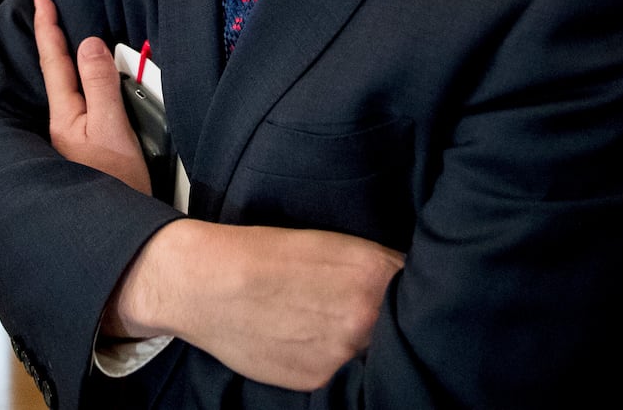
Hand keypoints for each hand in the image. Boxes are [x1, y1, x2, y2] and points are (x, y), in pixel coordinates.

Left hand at [33, 0, 150, 194]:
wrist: (123, 235)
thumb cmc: (115, 184)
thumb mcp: (111, 127)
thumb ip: (100, 84)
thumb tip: (89, 43)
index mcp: (65, 117)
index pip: (54, 62)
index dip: (49, 29)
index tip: (41, 0)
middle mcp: (62, 130)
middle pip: (56, 77)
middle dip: (52, 45)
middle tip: (46, 15)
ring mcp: (71, 145)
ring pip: (69, 95)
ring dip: (68, 69)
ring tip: (64, 47)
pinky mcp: (85, 156)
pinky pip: (81, 112)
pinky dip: (82, 93)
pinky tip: (86, 95)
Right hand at [108, 220, 404, 390]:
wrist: (205, 283)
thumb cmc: (260, 253)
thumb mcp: (323, 242)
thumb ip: (370, 264)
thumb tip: (403, 279)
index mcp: (371, 273)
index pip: (417, 286)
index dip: (410, 287)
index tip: (400, 289)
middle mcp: (364, 318)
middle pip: (399, 324)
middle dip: (384, 316)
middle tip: (353, 305)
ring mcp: (342, 353)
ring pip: (370, 351)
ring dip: (358, 340)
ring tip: (324, 321)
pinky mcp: (317, 379)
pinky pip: (339, 369)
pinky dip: (330, 357)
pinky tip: (304, 337)